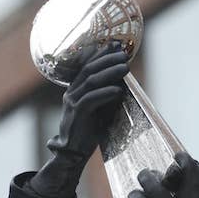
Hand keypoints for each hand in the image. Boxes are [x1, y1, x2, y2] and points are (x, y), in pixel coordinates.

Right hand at [47, 44, 129, 159]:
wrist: (75, 152)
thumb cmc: (90, 131)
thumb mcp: (100, 109)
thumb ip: (108, 95)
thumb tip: (124, 82)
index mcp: (76, 89)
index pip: (89, 66)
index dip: (102, 54)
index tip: (117, 45)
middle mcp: (72, 92)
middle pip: (90, 70)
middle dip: (108, 60)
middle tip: (124, 54)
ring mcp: (72, 103)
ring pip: (91, 82)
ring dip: (110, 73)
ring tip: (126, 68)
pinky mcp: (77, 114)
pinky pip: (91, 100)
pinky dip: (106, 93)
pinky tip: (118, 90)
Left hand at [129, 152, 198, 197]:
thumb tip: (166, 179)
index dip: (198, 169)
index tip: (188, 160)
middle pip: (189, 179)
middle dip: (183, 163)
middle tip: (176, 157)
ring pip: (159, 189)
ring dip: (148, 179)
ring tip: (145, 175)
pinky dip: (136, 196)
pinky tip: (134, 195)